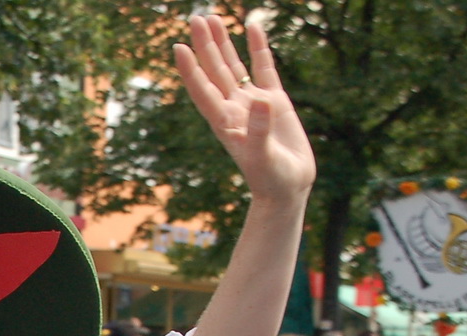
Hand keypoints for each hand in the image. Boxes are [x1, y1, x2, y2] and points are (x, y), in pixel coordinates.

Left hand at [175, 14, 315, 204]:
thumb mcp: (263, 158)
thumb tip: (260, 100)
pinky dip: (257, 47)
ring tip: (212, 18)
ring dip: (222, 43)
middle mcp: (233, 108)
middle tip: (195, 18)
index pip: (203, 91)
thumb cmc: (270, 179)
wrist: (288, 187)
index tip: (179, 48)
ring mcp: (252, 102)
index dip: (190, 71)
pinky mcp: (274, 100)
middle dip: (204, 45)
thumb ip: (260, 130)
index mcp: (224, 122)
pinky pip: (263, 67)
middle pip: (214, 70)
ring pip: (233, 65)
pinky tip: (252, 26)